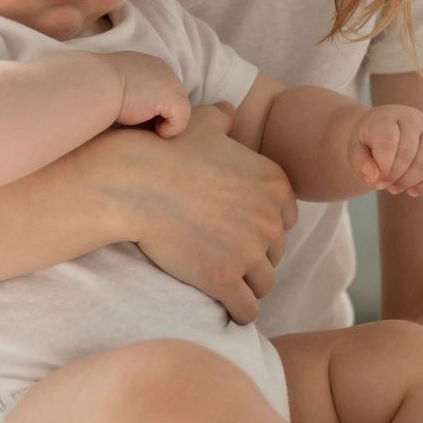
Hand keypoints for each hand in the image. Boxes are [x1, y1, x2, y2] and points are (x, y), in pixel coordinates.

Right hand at [104, 51, 189, 136]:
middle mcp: (163, 69)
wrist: (95, 86)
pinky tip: (152, 130)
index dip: (149, 109)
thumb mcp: (114, 86)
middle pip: (170, 102)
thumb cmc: (96, 90)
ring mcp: (170, 83)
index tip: (133, 118)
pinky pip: (180, 121)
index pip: (158, 91)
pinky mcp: (174, 98)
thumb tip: (131, 108)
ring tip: (142, 128)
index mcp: (147, 65)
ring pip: (177, 113)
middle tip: (138, 127)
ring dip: (162, 124)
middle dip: (158, 116)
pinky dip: (168, 130)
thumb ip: (128, 92)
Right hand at [116, 102, 297, 324]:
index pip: (286, 219)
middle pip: (276, 251)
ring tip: (230, 285)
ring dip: (250, 285)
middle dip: (257, 256)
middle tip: (231, 257)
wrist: (136, 183)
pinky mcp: (224, 279)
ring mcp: (249, 252)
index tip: (241, 230)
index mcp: (275, 184)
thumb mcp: (202, 123)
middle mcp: (270, 219)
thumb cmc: (167, 150)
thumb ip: (224, 119)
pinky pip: (247, 309)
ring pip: (265, 283)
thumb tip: (229, 111)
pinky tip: (226, 309)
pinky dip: (239, 312)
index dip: (264, 226)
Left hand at [351, 104, 422, 195]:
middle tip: (383, 185)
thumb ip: (359, 163)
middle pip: (408, 154)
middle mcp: (413, 119)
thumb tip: (374, 178)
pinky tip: (413, 191)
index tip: (375, 179)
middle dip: (394, 177)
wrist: (385, 129)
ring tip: (394, 188)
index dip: (382, 167)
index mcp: (387, 116)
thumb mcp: (355, 149)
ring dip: (409, 183)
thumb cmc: (369, 141)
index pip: (388, 142)